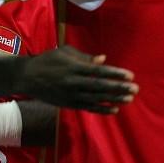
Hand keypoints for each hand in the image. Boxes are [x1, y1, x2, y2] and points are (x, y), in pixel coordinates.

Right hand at [15, 45, 137, 113]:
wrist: (28, 77)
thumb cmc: (48, 60)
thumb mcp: (64, 52)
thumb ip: (84, 57)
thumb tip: (103, 60)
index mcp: (73, 67)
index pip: (99, 71)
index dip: (115, 74)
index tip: (130, 75)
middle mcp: (73, 82)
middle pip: (100, 86)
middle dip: (119, 88)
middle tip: (135, 89)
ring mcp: (71, 95)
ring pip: (96, 99)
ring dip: (114, 99)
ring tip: (129, 99)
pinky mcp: (69, 104)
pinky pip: (88, 108)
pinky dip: (102, 109)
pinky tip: (114, 109)